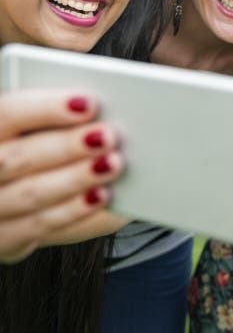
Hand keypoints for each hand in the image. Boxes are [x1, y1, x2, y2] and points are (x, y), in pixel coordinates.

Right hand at [0, 90, 123, 262]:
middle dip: (66, 146)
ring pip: (30, 195)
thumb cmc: (37, 148)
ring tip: (112, 165)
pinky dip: (76, 212)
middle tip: (107, 137)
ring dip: (75, 180)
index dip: (46, 108)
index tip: (88, 104)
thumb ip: (62, 120)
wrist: (14, 193)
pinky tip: (103, 197)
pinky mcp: (7, 239)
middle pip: (17, 158)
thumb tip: (109, 108)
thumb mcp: (39, 128)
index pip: (7, 113)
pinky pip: (40, 227)